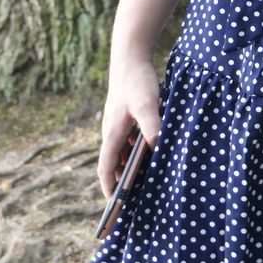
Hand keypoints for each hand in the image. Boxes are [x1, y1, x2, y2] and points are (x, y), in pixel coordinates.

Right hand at [96, 57, 162, 198]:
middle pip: (113, 163)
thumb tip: (156, 148)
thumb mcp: (147, 104)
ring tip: (144, 181)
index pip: (105, 168)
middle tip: (133, 200)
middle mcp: (112, 131)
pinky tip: (150, 153)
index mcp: (112, 133)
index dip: (109, 187)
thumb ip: (151, 126)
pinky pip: (128, 140)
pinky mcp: (125, 117)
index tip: (114, 205)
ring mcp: (117, 124)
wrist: (130, 57)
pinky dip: (136, 151)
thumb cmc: (137, 81)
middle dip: (121, 181)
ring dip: (130, 166)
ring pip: (121, 152)